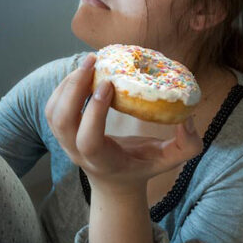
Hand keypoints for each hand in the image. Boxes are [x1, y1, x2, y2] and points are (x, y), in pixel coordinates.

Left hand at [44, 53, 202, 194]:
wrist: (115, 181)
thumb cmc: (142, 167)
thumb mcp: (168, 160)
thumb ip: (186, 145)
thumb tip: (189, 119)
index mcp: (103, 161)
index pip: (88, 140)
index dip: (94, 112)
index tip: (108, 84)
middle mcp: (78, 153)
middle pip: (63, 121)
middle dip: (73, 88)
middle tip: (93, 61)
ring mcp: (65, 142)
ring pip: (54, 112)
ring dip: (67, 84)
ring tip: (88, 63)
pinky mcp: (61, 131)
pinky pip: (53, 106)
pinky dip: (63, 86)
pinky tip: (82, 72)